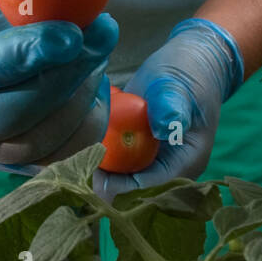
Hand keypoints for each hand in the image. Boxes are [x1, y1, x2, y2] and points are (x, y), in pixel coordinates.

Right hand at [0, 0, 118, 173]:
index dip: (21, 55)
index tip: (69, 30)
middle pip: (7, 114)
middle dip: (62, 75)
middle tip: (101, 29)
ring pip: (36, 141)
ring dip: (79, 94)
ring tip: (99, 45)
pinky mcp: (9, 161)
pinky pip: (56, 157)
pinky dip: (85, 124)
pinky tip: (95, 81)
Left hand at [92, 18, 243, 199]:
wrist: (190, 64)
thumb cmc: (189, 74)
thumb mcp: (179, 87)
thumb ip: (172, 107)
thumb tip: (163, 128)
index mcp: (186, 164)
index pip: (149, 190)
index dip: (120, 187)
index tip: (92, 171)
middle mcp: (169, 173)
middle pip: (131, 197)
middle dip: (102, 186)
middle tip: (74, 165)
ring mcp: (151, 166)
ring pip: (118, 187)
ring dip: (95, 177)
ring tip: (71, 159)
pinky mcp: (136, 157)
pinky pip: (113, 171)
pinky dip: (95, 163)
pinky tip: (76, 151)